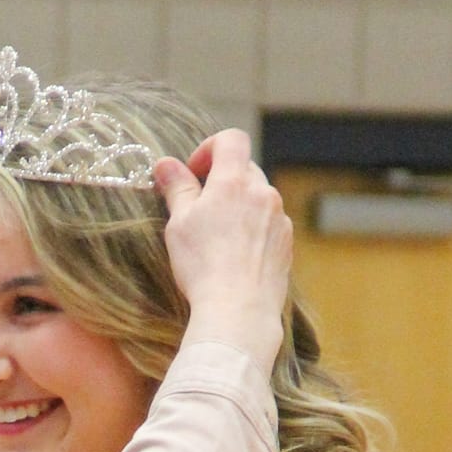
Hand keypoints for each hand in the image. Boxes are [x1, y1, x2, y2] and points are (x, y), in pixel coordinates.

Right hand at [152, 129, 291, 373]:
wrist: (238, 311)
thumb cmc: (203, 266)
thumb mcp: (180, 224)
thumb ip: (176, 188)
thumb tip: (165, 164)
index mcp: (234, 182)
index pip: (231, 140)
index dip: (210, 148)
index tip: (194, 172)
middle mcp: (263, 193)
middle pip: (244, 169)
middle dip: (222, 181)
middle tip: (199, 208)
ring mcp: (279, 219)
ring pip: (258, 199)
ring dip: (239, 207)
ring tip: (218, 238)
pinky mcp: (286, 244)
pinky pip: (268, 225)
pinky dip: (253, 230)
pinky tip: (236, 256)